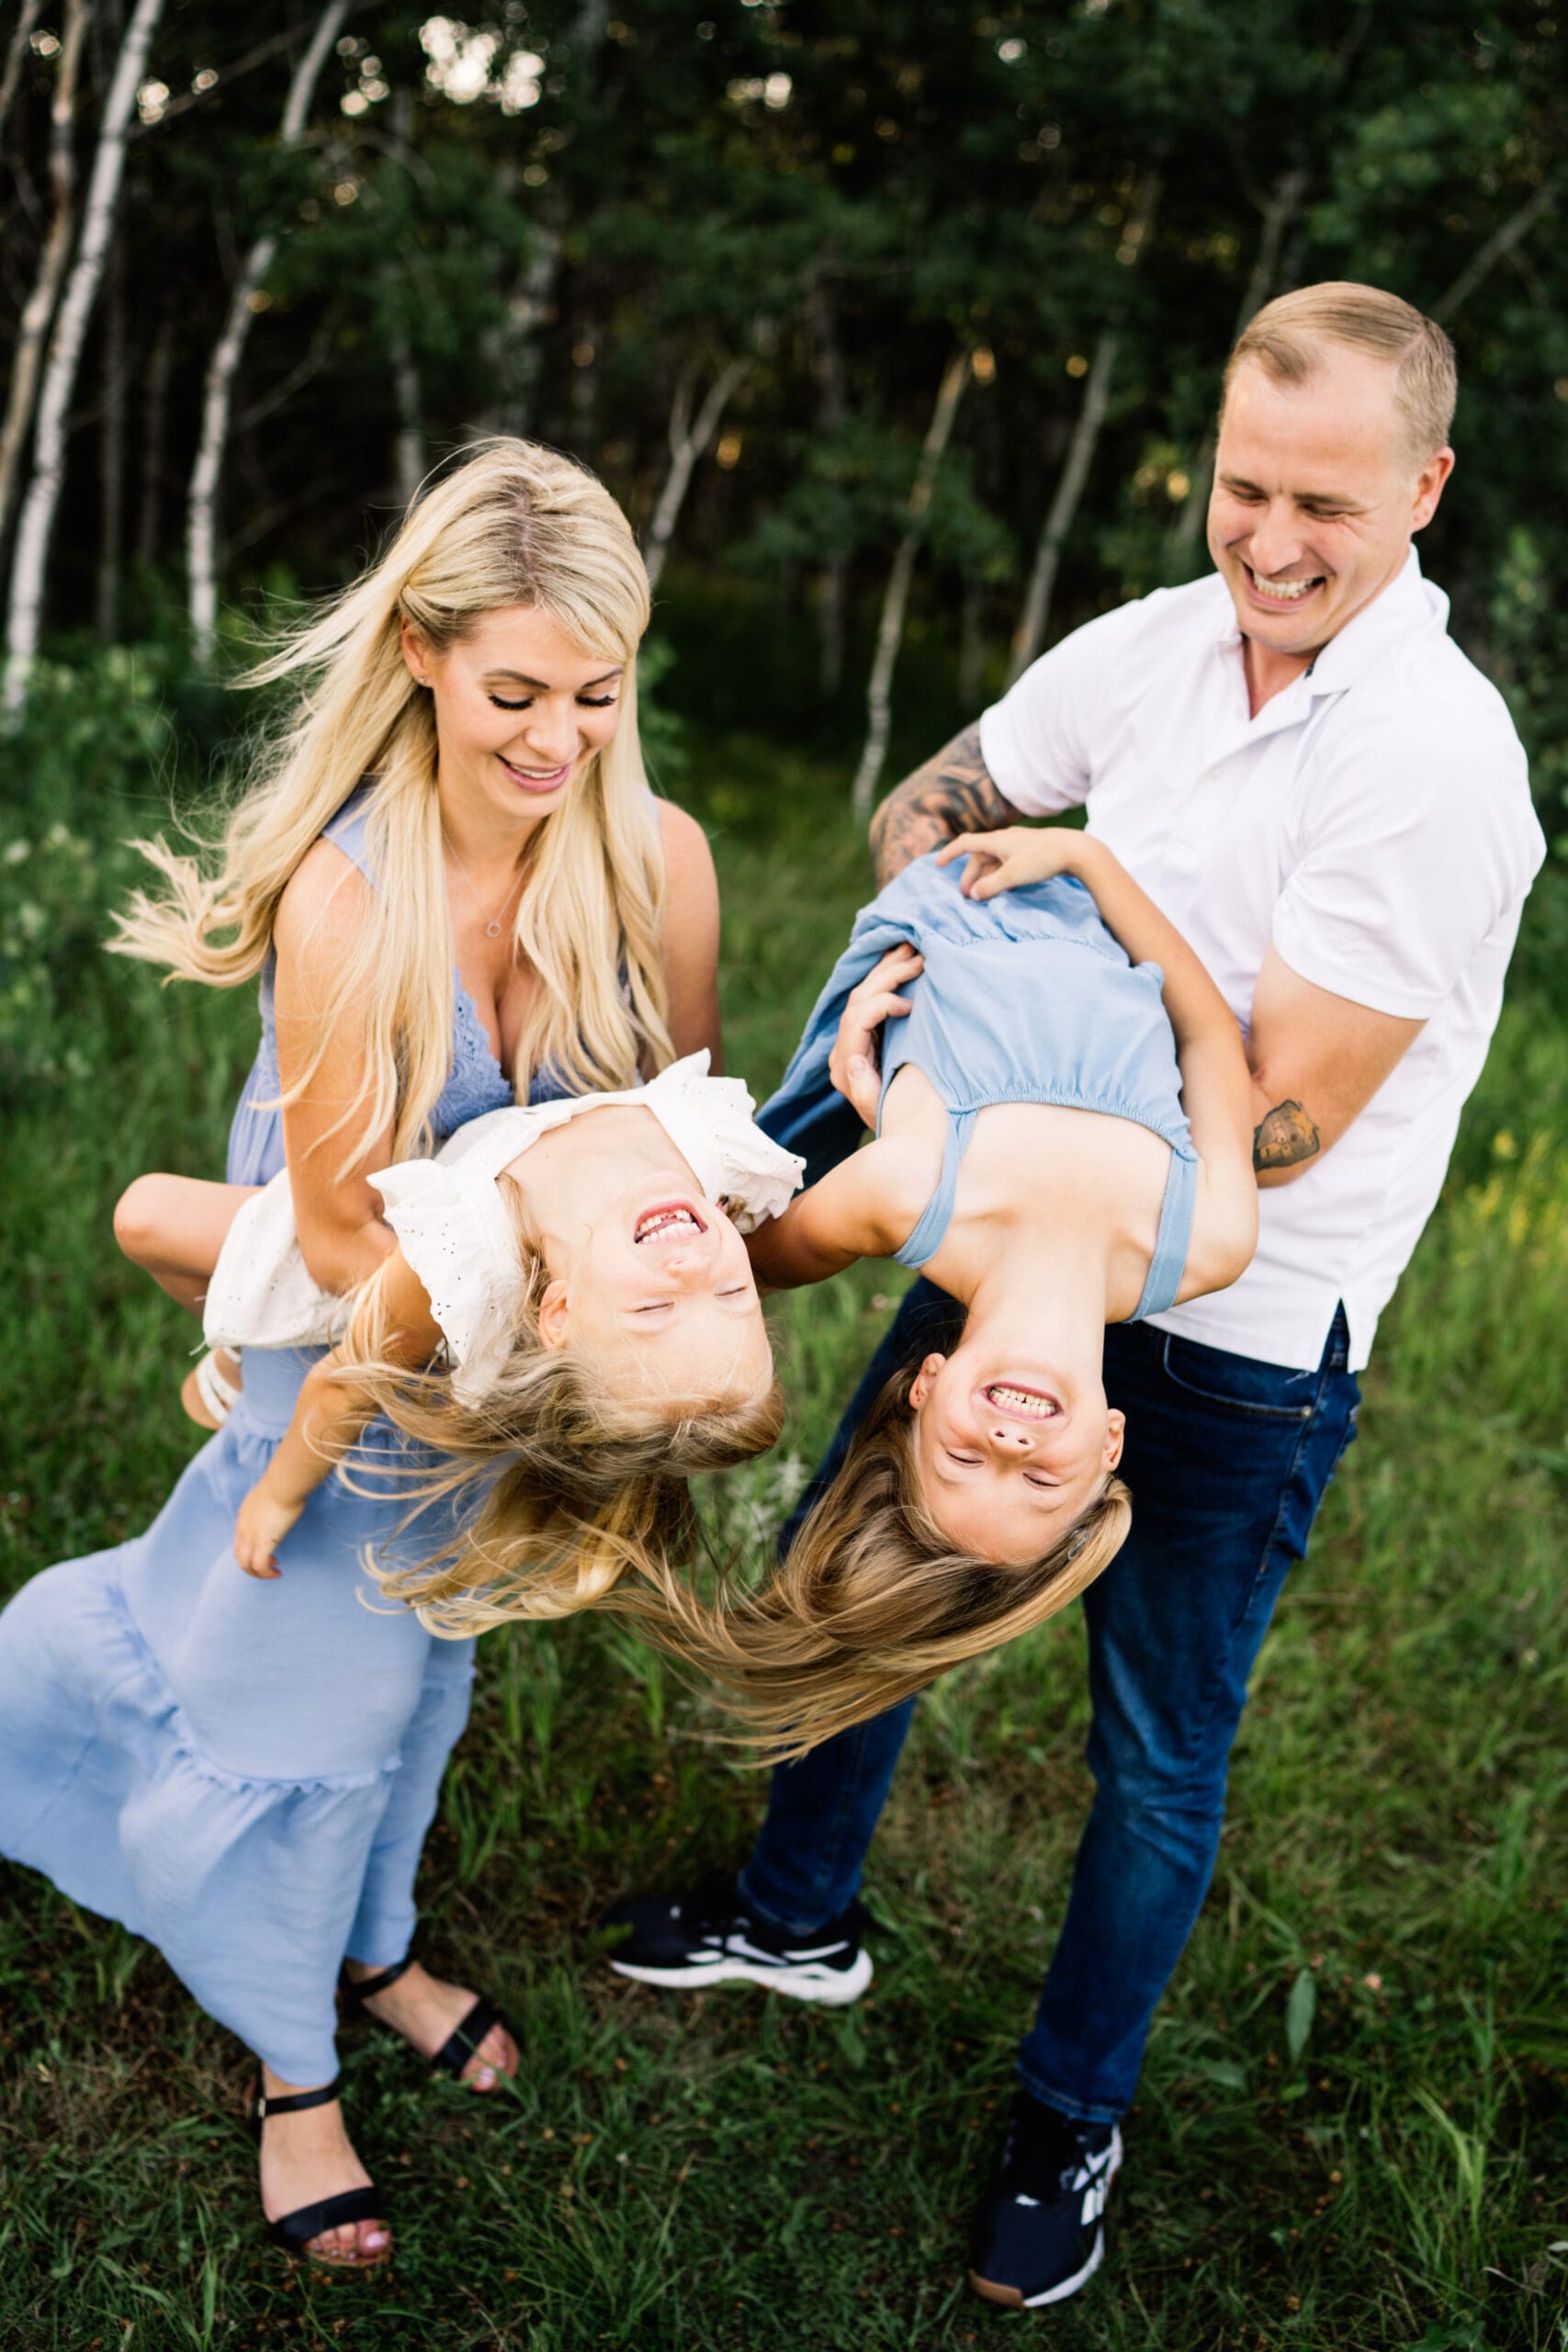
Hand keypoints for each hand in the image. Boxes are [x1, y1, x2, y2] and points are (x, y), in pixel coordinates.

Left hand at [234, 1478, 303, 1579]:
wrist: (283, 1482)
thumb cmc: (283, 1483)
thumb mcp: (271, 1495)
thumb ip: (271, 1504)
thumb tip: (282, 1504)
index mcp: (244, 1517)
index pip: (239, 1542)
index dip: (251, 1551)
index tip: (269, 1552)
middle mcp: (243, 1529)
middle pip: (239, 1557)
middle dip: (253, 1567)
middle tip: (271, 1565)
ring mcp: (251, 1536)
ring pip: (246, 1565)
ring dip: (259, 1573)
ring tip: (274, 1573)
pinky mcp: (263, 1542)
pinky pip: (260, 1566)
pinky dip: (267, 1573)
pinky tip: (277, 1572)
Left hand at [828, 944, 922, 1126]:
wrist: (903, 1138)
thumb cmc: (900, 1127)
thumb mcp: (884, 1114)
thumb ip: (865, 1090)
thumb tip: (852, 1060)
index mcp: (846, 1065)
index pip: (855, 1019)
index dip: (881, 1004)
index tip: (910, 1005)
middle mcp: (844, 1049)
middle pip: (858, 998)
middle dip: (887, 974)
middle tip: (917, 957)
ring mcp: (854, 1039)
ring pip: (864, 992)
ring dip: (888, 968)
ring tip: (912, 946)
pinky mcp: (866, 1034)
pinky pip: (872, 996)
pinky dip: (888, 976)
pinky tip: (903, 958)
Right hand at [935, 825, 1084, 899]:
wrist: (1076, 851)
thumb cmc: (1042, 860)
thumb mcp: (1013, 876)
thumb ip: (990, 886)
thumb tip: (973, 895)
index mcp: (997, 841)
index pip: (965, 843)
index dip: (950, 853)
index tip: (937, 864)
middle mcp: (1005, 840)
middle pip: (979, 856)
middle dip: (970, 875)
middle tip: (966, 895)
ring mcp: (1018, 845)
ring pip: (994, 861)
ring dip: (985, 877)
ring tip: (984, 895)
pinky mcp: (1031, 852)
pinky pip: (1007, 863)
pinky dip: (1000, 875)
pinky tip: (1006, 888)